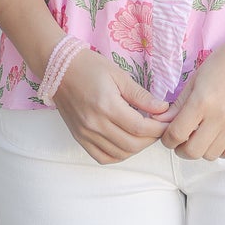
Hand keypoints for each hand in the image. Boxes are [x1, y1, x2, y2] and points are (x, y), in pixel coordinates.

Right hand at [53, 47, 171, 163]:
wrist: (58, 68)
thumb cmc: (88, 67)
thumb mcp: (119, 75)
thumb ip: (141, 96)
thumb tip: (163, 109)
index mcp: (106, 105)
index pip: (140, 128)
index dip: (158, 128)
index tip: (166, 122)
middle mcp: (95, 124)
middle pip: (132, 144)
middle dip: (151, 139)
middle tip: (158, 128)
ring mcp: (86, 133)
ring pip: (120, 154)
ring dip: (137, 147)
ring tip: (144, 134)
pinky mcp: (79, 137)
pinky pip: (103, 157)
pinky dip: (119, 155)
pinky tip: (126, 143)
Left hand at [158, 40, 224, 159]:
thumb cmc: (222, 63)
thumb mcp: (194, 80)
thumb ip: (177, 105)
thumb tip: (160, 122)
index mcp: (201, 102)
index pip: (176, 135)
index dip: (167, 140)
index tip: (168, 136)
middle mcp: (219, 117)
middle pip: (192, 151)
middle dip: (181, 149)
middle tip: (182, 139)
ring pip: (211, 155)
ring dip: (201, 150)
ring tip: (200, 137)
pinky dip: (221, 150)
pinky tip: (217, 138)